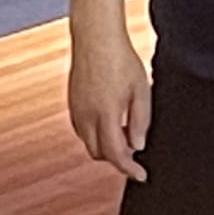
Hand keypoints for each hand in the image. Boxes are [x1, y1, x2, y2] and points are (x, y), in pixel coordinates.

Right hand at [68, 29, 151, 181]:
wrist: (96, 38)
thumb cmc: (120, 60)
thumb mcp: (141, 90)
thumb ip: (141, 121)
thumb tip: (137, 146)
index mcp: (106, 114)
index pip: (116, 154)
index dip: (129, 169)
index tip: (140, 176)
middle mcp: (86, 116)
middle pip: (99, 153)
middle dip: (117, 158)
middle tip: (135, 149)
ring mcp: (76, 110)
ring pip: (88, 143)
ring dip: (105, 145)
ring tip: (125, 130)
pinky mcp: (72, 104)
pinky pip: (82, 130)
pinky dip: (96, 134)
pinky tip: (111, 121)